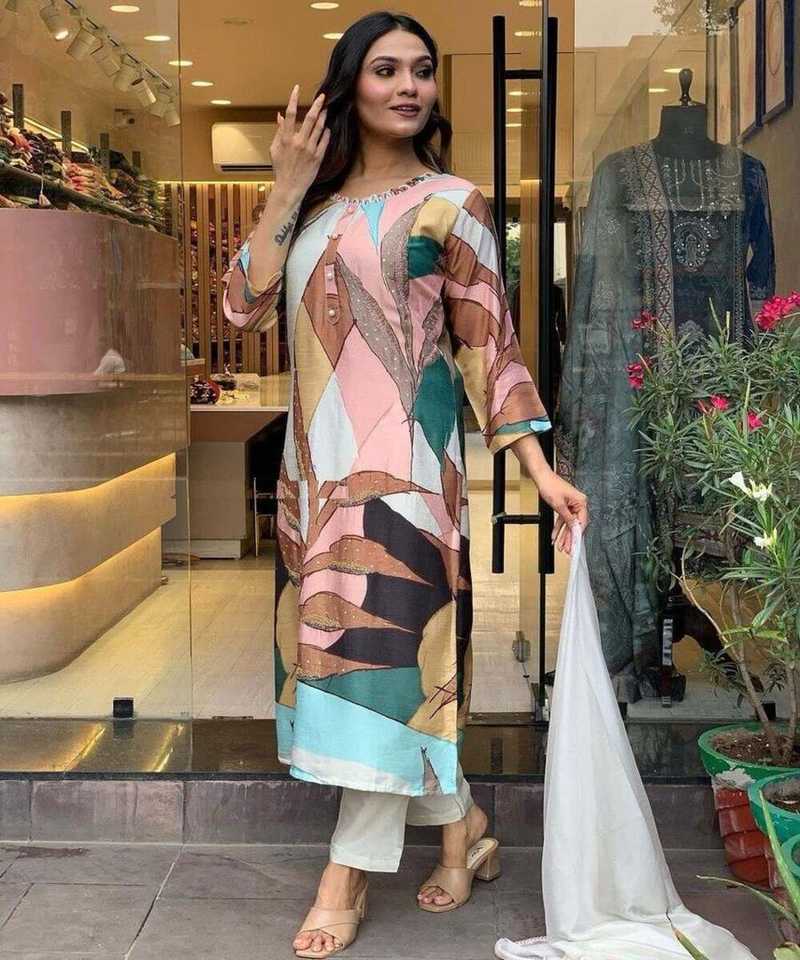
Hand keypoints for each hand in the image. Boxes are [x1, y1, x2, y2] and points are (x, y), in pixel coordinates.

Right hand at [271, 83, 329, 197]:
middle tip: (322, 96)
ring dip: (323, 117)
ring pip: (319, 128)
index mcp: (286, 139)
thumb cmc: (281, 169)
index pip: (289, 114)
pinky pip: (324, 141)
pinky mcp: (318, 158)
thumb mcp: (275, 149)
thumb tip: (280, 116)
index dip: (293, 99)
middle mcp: (299, 142)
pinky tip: (327, 128)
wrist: (290, 187)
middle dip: (317, 105)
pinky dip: (326, 133)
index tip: (296, 88)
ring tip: (326, 109)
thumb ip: (279, 131)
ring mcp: (310, 150)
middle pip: (309, 118)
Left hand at [535, 470, 588, 555]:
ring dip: (563, 535)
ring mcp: (571, 505)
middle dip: (569, 537)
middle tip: (567, 549)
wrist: (542, 477)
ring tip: (561, 546)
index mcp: (581, 502)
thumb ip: (567, 518)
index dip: (578, 534)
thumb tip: (574, 528)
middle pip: (575, 524)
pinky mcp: (564, 506)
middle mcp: (578, 503)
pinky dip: (558, 528)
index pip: (582, 522)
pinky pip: (562, 519)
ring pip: (568, 524)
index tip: (575, 544)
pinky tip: (555, 536)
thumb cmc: (551, 486)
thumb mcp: (559, 505)